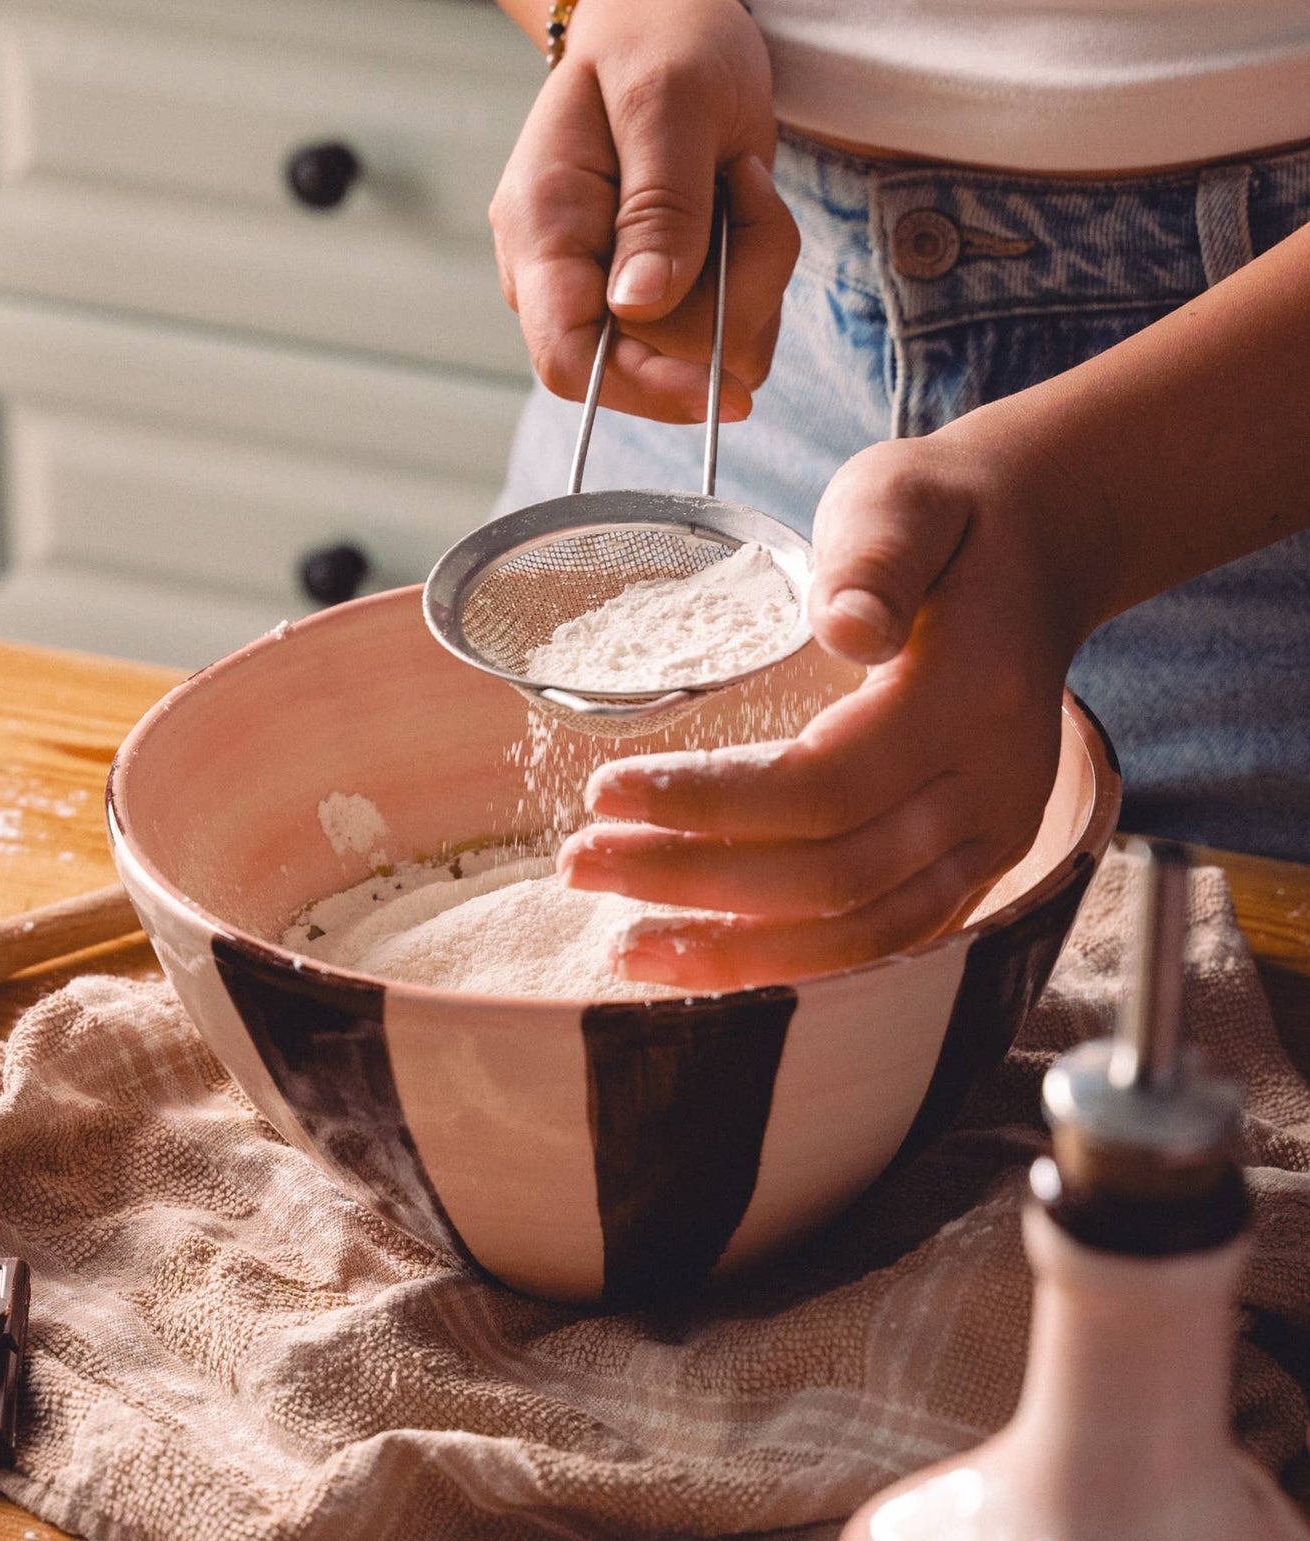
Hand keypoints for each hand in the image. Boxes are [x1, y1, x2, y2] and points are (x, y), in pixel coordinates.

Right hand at [489, 0, 799, 422]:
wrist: (672, 20)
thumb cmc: (660, 38)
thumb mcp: (668, 101)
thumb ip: (659, 207)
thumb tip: (637, 307)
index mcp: (543, 230)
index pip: (567, 359)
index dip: (641, 389)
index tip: (717, 390)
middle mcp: (573, 278)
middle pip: (656, 360)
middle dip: (731, 293)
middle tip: (748, 190)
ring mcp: (622, 296)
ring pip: (709, 353)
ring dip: (756, 276)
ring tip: (744, 186)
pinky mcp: (672, 302)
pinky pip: (736, 334)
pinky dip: (763, 278)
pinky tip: (745, 211)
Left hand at [557, 429, 1110, 986]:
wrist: (1037, 553)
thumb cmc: (943, 524)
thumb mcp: (902, 499)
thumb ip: (874, 557)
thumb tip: (847, 626)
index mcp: (968, 701)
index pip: (824, 786)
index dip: (709, 804)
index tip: (603, 793)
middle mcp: (992, 788)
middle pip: (832, 875)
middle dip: (694, 883)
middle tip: (579, 865)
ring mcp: (994, 839)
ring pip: (863, 934)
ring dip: (738, 953)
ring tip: (627, 949)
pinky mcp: (979, 866)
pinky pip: (886, 942)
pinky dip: (794, 964)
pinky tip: (707, 966)